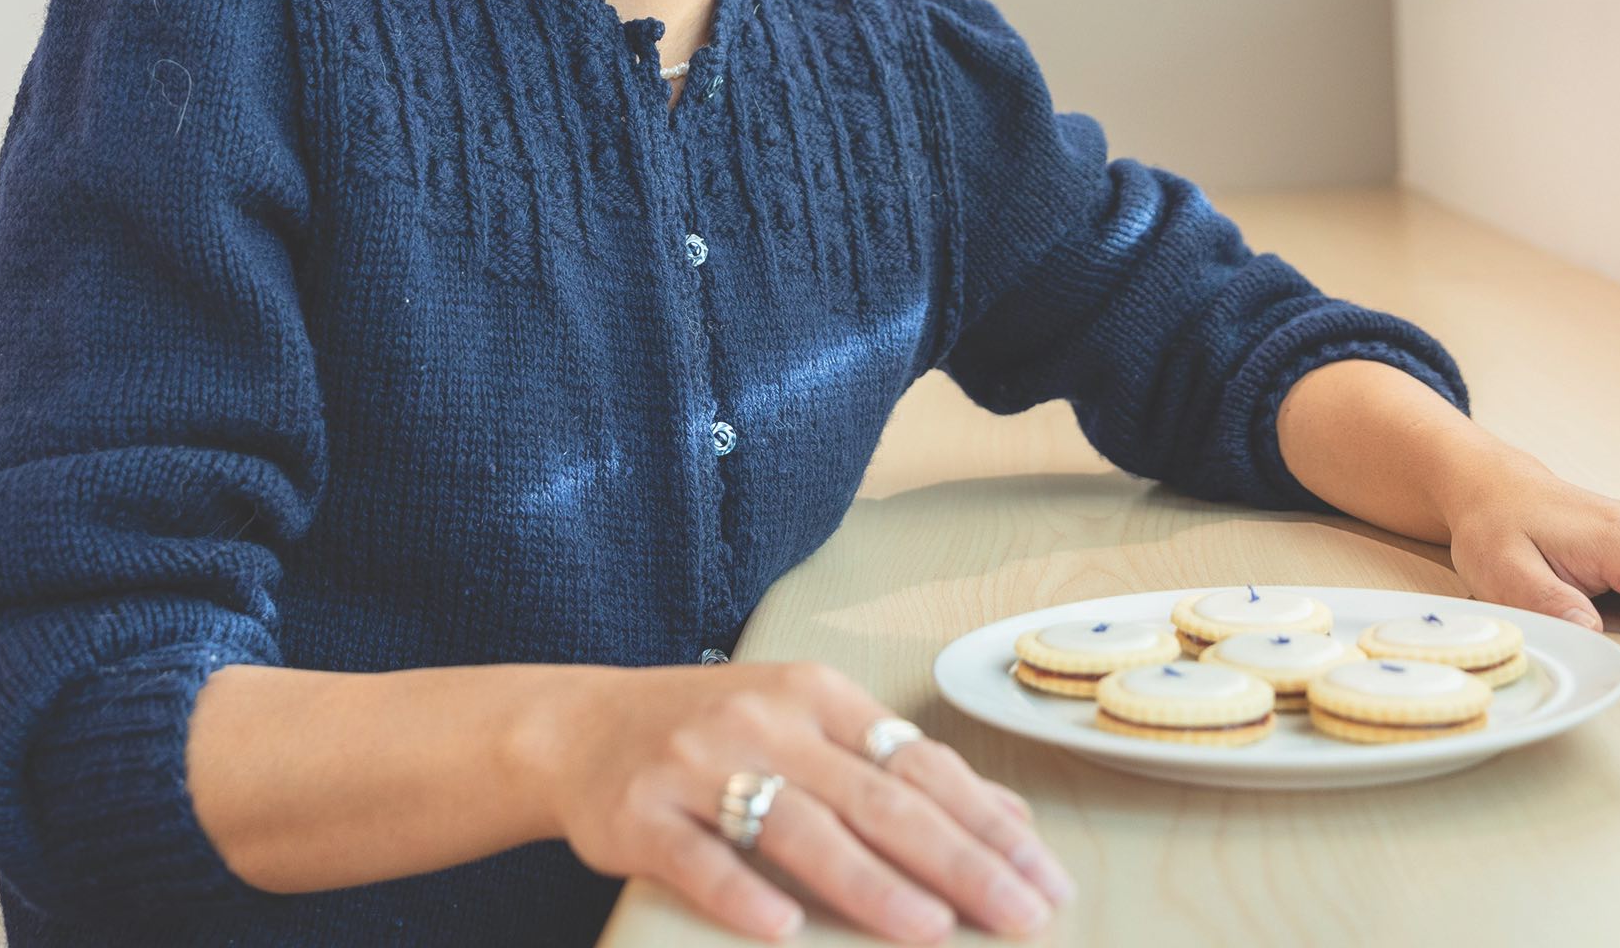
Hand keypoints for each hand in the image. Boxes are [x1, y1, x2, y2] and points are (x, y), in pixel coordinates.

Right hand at [534, 659, 1073, 941]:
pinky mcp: (638, 811)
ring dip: (870, 882)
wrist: (576, 726)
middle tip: (1019, 914)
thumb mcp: (806, 725)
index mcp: (815, 694)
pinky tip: (783, 928)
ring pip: (797, 826)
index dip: (986, 822)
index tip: (1042, 876)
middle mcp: (763, 720)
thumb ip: (896, 768)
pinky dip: (740, 892)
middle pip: (875, 797)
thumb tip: (1006, 819)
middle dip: (957, 860)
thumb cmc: (711, 731)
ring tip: (932, 930)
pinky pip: (696, 857)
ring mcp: (697, 763)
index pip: (918, 761)